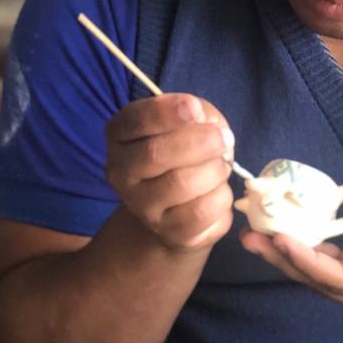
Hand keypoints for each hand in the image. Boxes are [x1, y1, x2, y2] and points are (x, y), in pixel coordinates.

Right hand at [105, 93, 235, 252]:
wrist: (172, 210)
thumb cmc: (181, 155)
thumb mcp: (186, 123)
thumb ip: (195, 113)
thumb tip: (204, 118)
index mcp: (119, 137)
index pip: (135, 121)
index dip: (165, 113)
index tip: (194, 108)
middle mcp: (122, 174)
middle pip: (156, 154)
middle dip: (199, 142)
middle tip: (223, 138)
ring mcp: (143, 209)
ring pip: (183, 184)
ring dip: (214, 170)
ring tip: (220, 167)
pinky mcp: (171, 233)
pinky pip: (203, 212)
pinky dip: (221, 197)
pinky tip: (217, 191)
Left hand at [239, 167, 342, 316]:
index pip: (340, 277)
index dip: (307, 259)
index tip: (279, 237)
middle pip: (320, 283)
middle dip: (283, 260)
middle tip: (249, 237)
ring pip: (319, 280)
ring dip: (286, 258)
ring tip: (254, 236)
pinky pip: (327, 271)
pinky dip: (303, 254)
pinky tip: (279, 236)